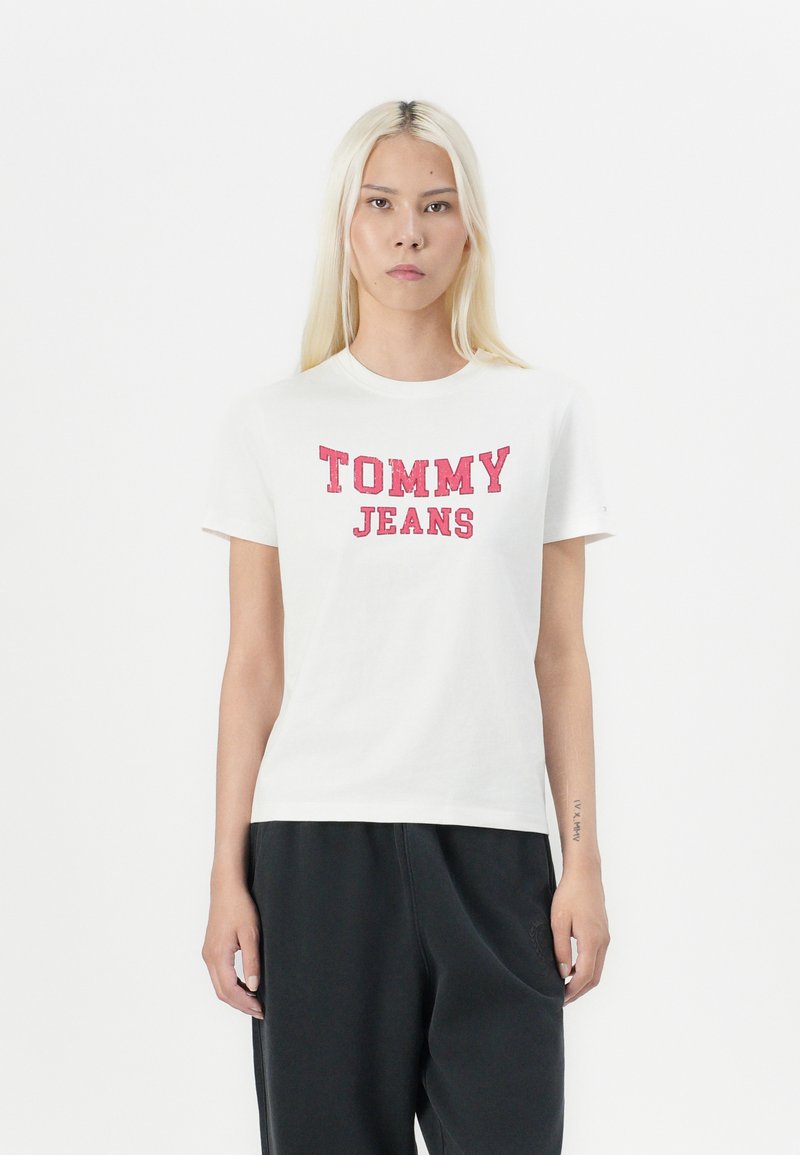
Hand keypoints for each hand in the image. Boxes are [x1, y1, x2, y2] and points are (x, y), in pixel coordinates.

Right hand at [201, 878, 263, 1018]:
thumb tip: (254, 987)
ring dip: (235, 996)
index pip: (230, 990)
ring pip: (219, 985)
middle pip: (222, 992)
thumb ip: (252, 962)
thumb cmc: (239, 906)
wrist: (226, 888)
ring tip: (255, 1001)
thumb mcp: (250, 934)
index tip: (261, 1010)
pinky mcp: (211, 950)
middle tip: (260, 1010)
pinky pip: (219, 975)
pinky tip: (246, 985)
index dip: (245, 1003)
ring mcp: (208, 954)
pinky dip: (231, 985)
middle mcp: (209, 957)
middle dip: (241, 1004)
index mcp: (218, 955)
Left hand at [550, 868, 609, 1005]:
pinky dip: (587, 969)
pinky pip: (597, 958)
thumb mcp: (559, 921)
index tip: (560, 999)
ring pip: (597, 968)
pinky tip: (572, 968)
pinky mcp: (603, 932)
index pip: (585, 975)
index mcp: (592, 940)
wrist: (585, 874)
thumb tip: (563, 973)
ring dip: (583, 981)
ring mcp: (605, 937)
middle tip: (562, 999)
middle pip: (594, 977)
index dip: (573, 990)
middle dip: (579, 991)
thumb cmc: (569, 894)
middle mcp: (603, 942)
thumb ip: (561, 948)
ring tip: (565, 986)